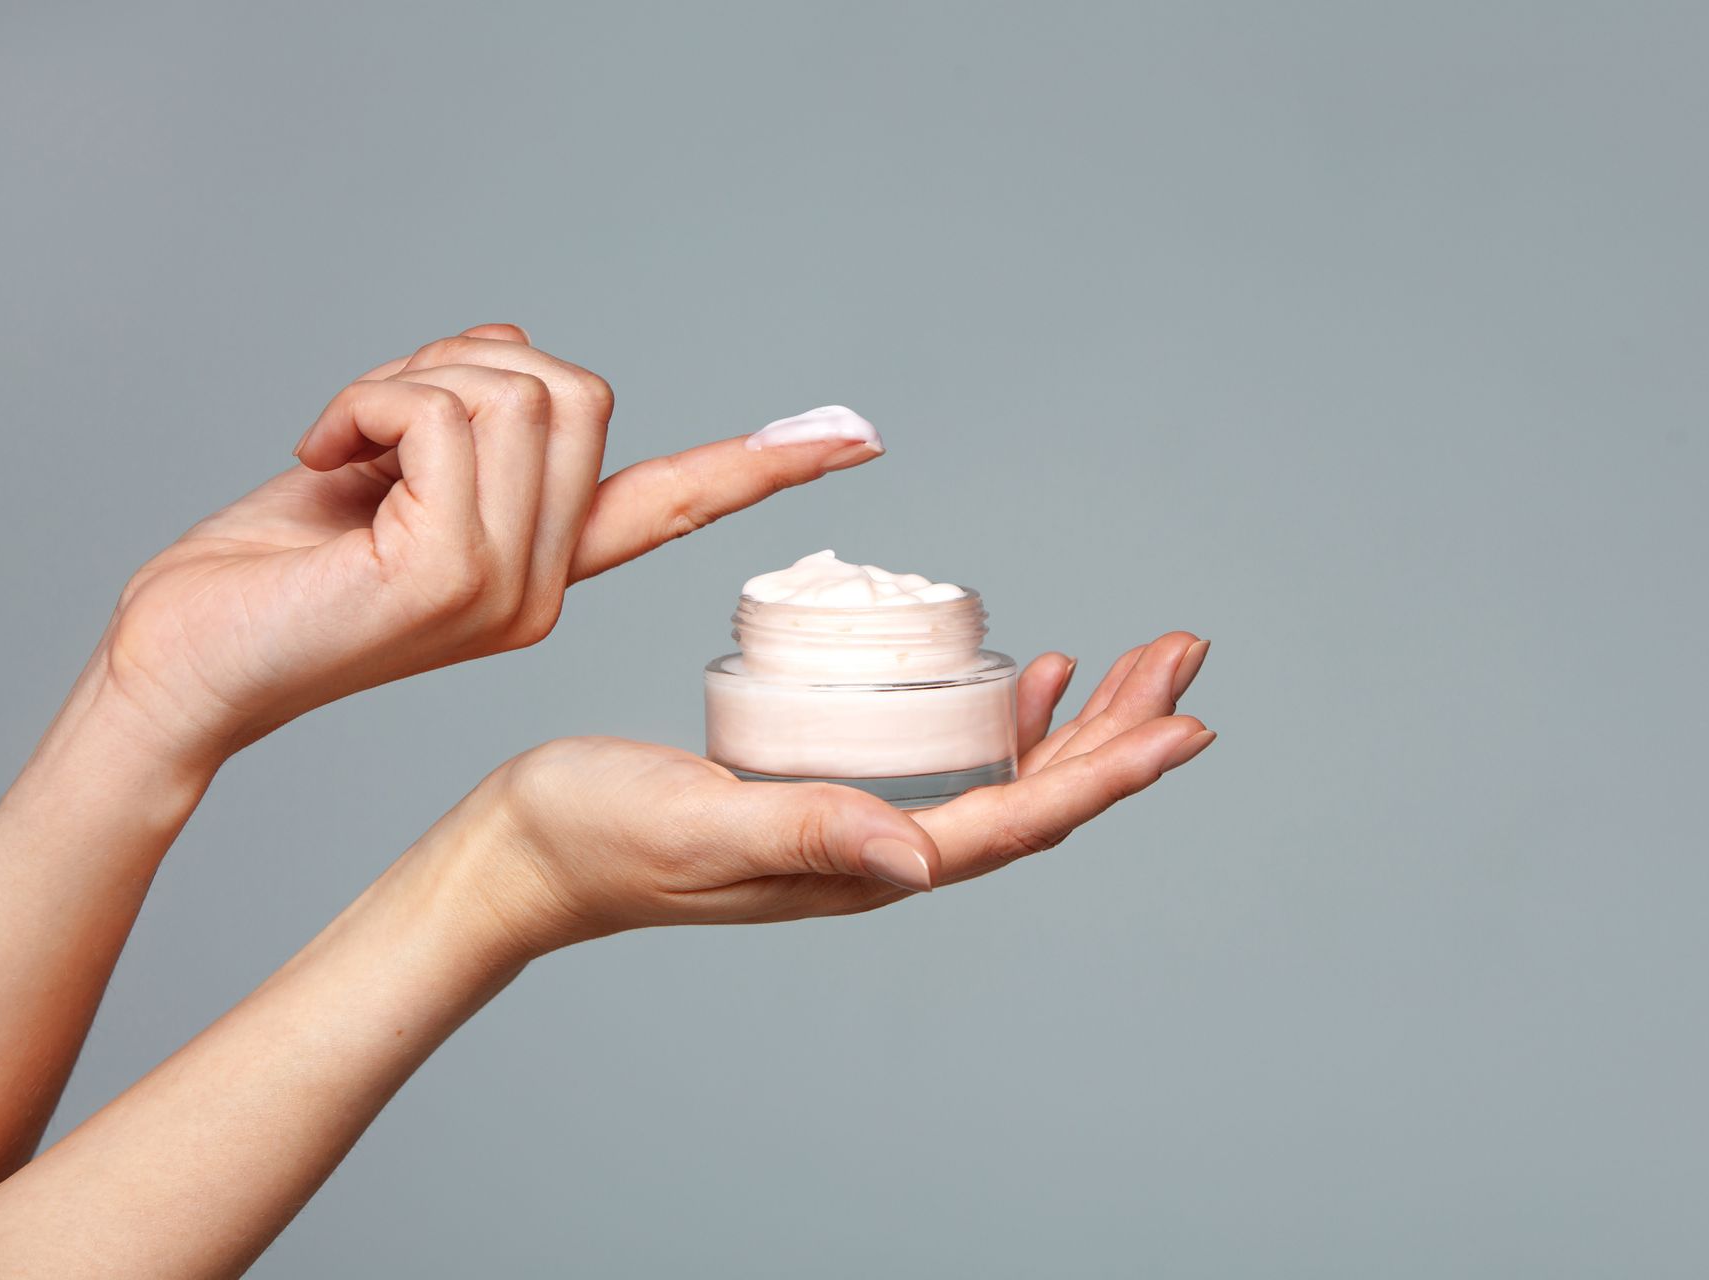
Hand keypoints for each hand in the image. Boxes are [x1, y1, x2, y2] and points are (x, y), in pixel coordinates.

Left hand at [97, 324, 881, 766]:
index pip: (677, 500)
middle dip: (458, 364)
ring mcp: (509, 590)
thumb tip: (507, 332)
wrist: (182, 660)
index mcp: (543, 564)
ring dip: (404, 381)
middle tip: (371, 424)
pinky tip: (323, 458)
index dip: (766, 462)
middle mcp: (545, 587)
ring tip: (342, 448)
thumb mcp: (379, 464)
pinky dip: (367, 401)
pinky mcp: (452, 578)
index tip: (855, 435)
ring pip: (512, 390)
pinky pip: (443, 412)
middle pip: (573, 388)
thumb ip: (461, 409)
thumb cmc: (269, 571)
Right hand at [467, 632, 1213, 947]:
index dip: (1108, 773)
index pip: (1019, 821)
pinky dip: (997, 715)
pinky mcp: (827, 791)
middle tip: (1184, 657)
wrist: (523, 854)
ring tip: (1136, 662)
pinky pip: (943, 757)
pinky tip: (1023, 676)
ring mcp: (859, 824)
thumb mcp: (702, 826)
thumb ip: (810, 836)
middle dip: (1118, 729)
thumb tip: (923, 860)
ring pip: (1001, 773)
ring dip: (1076, 720)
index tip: (1185, 724)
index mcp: (868, 868)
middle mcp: (881, 852)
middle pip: (1034, 795)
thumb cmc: (595, 839)